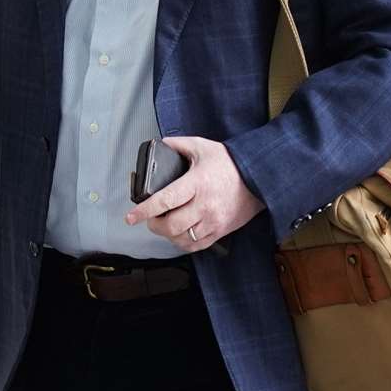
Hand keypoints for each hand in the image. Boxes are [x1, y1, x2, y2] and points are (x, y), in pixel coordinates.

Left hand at [125, 135, 264, 252]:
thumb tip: (160, 144)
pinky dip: (182, 243)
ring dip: (167, 234)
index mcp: (197, 183)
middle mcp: (205, 205)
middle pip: (171, 225)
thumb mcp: (203, 146)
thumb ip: (179, 145)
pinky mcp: (220, 232)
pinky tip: (179, 233)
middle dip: (154, 224)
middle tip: (149, 219)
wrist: (259, 178)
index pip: (165, 200)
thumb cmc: (230, 163)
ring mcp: (213, 221)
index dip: (145, 210)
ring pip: (182, 238)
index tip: (131, 217)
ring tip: (164, 225)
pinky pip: (195, 246)